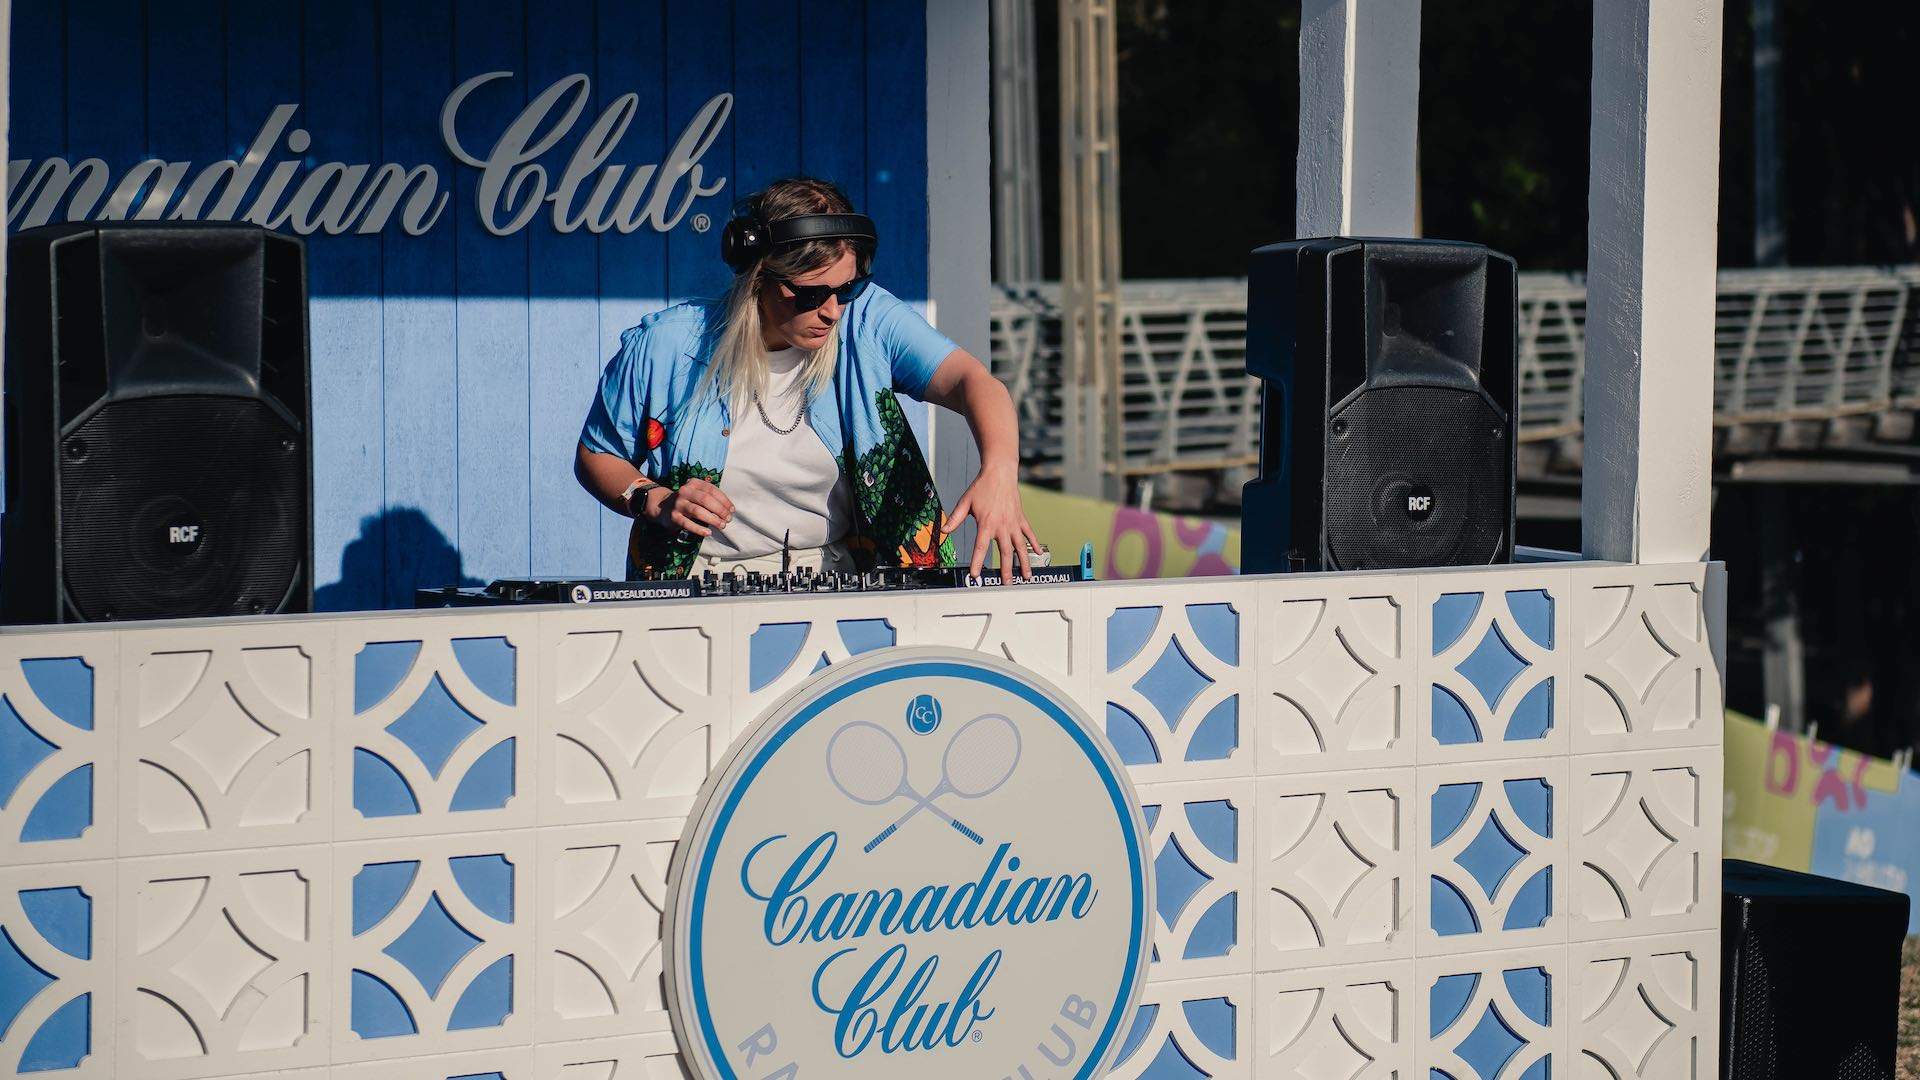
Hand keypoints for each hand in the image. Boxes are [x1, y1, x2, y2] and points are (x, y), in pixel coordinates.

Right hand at [648, 479, 733, 537]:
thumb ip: (711, 498)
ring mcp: (678, 504)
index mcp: (693, 483)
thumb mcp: (698, 494)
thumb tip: (729, 510)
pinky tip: (708, 532)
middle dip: (720, 510)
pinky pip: (688, 524)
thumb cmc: (688, 501)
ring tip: (722, 526)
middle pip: (706, 499)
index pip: (712, 490)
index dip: (724, 500)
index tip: (732, 510)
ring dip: (712, 519)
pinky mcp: (674, 516)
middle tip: (728, 519)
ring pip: (698, 511)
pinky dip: (699, 529)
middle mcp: (685, 491)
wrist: (663, 506)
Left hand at [947, 464, 1038, 581]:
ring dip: (1024, 562)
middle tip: (1006, 583)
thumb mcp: (965, 502)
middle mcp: (1002, 526)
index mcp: (986, 523)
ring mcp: (1013, 523)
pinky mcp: (1021, 518)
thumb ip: (955, 519)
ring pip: (1020, 547)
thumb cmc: (982, 487)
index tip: (975, 574)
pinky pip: (1029, 534)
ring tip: (1026, 576)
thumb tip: (944, 531)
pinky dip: (1034, 544)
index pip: (981, 547)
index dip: (977, 562)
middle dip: (1006, 570)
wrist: (1000, 473)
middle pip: (1005, 552)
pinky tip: (1038, 554)